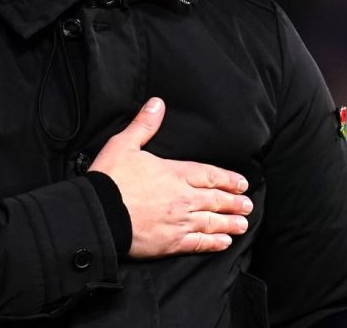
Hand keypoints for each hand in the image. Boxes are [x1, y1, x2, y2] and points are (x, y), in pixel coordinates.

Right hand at [89, 97, 252, 258]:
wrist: (98, 213)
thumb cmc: (110, 178)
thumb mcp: (124, 144)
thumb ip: (144, 125)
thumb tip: (157, 104)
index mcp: (175, 173)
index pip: (209, 175)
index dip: (228, 179)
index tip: (242, 184)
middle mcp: (183, 197)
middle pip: (216, 199)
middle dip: (234, 202)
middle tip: (248, 206)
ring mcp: (179, 221)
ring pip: (212, 222)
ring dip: (230, 223)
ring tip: (243, 225)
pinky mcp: (171, 242)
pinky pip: (199, 243)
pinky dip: (213, 243)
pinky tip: (224, 243)